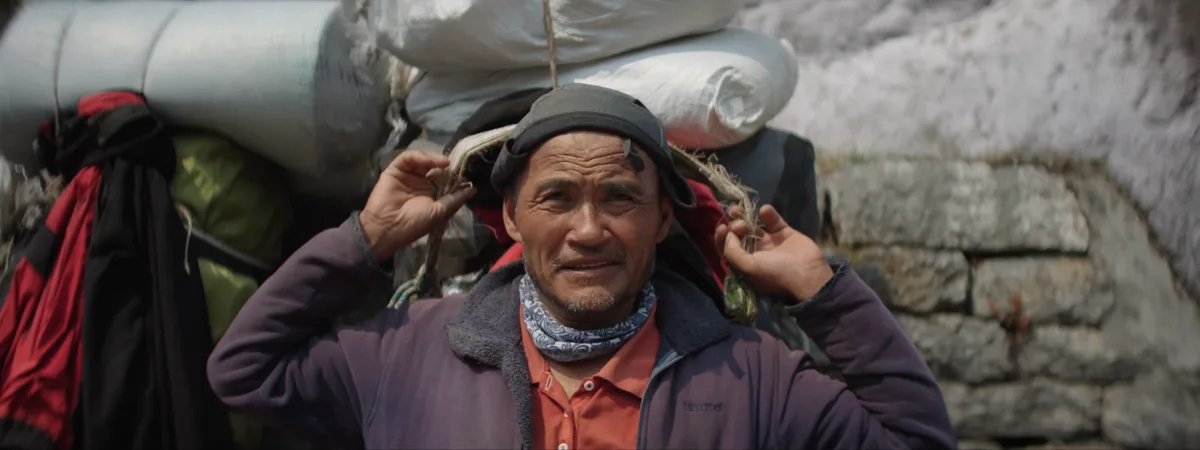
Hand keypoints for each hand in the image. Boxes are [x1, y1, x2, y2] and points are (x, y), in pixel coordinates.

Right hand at [360, 151, 476, 262]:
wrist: (387, 228)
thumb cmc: (414, 224)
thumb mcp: (439, 212)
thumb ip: (455, 199)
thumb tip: (473, 189)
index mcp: (431, 194)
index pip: (445, 179)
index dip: (455, 175)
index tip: (466, 172)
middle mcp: (420, 183)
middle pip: (435, 167)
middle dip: (446, 165)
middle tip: (456, 164)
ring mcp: (408, 175)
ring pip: (423, 160)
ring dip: (435, 159)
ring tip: (445, 163)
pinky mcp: (395, 170)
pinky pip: (408, 158)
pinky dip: (421, 156)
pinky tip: (433, 161)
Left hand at [715, 205, 832, 301]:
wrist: (807, 274)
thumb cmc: (775, 273)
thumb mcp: (747, 268)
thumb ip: (732, 251)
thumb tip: (728, 234)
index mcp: (744, 265)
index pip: (727, 249)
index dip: (722, 237)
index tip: (723, 227)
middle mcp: (755, 253)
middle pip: (738, 235)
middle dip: (734, 225)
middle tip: (740, 224)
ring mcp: (770, 243)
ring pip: (753, 226)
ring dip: (745, 217)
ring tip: (742, 210)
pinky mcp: (784, 233)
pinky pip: (772, 220)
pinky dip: (768, 213)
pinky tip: (764, 210)